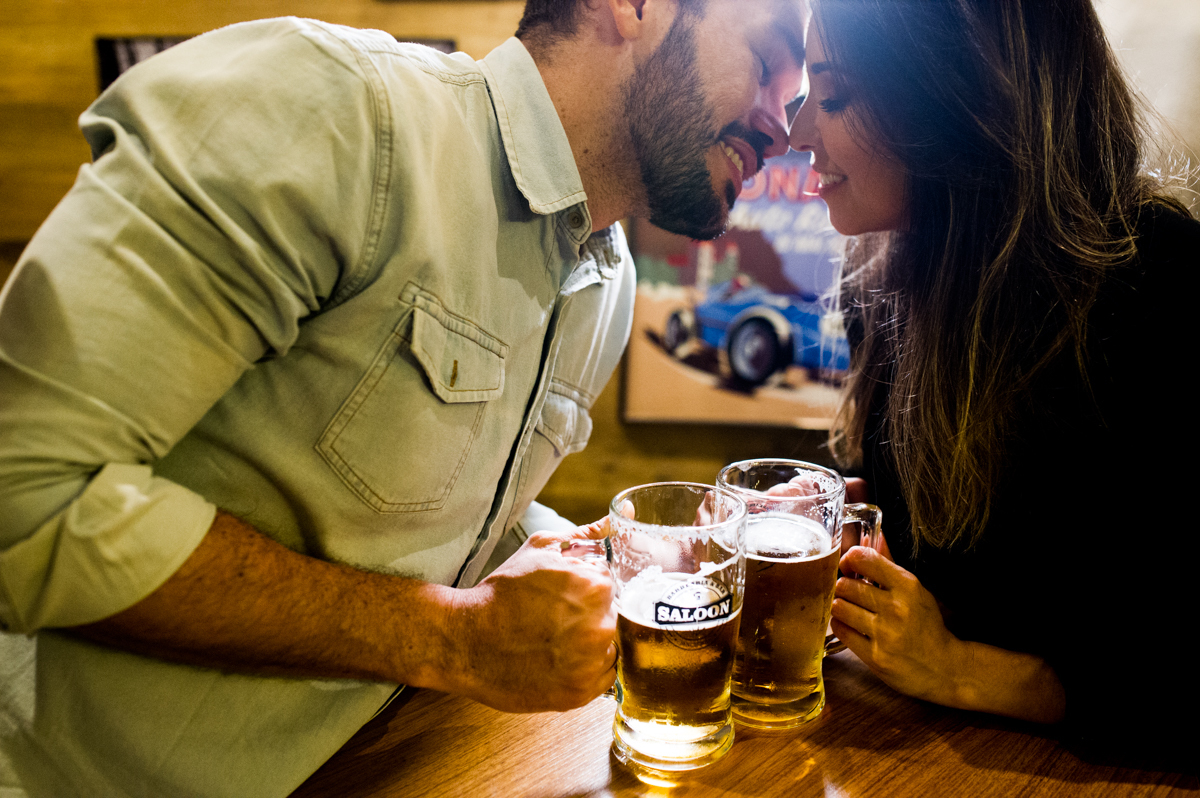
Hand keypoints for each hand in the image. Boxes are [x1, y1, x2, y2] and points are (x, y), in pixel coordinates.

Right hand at [447, 528, 615, 712]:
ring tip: (555, 642)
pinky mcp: (579, 694)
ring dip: (591, 646)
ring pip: (611, 650)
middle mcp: (599, 628)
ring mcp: (590, 665)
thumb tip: (621, 515)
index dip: (589, 593)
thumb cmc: (502, 594)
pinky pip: (601, 680)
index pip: (614, 589)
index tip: (567, 598)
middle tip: (558, 621)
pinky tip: (557, 661)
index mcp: (596, 588)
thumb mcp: (541, 550)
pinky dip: (585, 672)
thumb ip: (586, 534)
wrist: (466, 642)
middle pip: (614, 620)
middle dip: (591, 618)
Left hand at [829, 546, 961, 704]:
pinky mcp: (875, 657)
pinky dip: (841, 625)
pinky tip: (851, 625)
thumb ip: (890, 563)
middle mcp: (896, 608)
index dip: (849, 560)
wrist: (945, 668)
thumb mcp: (915, 590)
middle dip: (843, 586)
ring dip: (841, 606)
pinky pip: (841, 631)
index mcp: (908, 586)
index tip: (849, 566)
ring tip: (851, 609)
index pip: (863, 559)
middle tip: (849, 592)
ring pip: (839, 607)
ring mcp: (885, 634)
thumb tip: (874, 536)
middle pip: (845, 584)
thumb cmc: (927, 625)